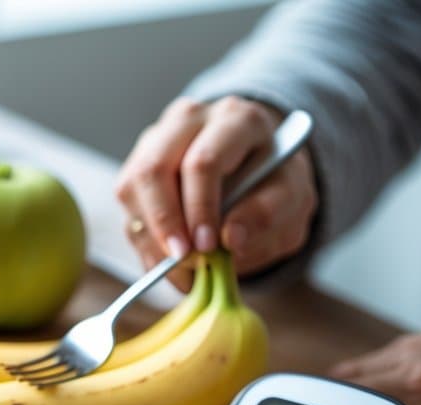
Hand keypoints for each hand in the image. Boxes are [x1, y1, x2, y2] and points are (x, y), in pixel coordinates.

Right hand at [116, 96, 317, 289]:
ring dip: (151, 236)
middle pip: (154, 169)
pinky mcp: (138, 165)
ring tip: (179, 268)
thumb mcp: (292, 198)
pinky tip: (170, 261)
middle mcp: (189, 120)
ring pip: (131, 187)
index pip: (203, 162)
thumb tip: (232, 239)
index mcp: (235, 119)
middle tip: (183, 261)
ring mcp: (157, 140)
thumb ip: (267, 214)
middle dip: (164, 223)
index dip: (200, 208)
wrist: (258, 171)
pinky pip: (128, 207)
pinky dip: (146, 242)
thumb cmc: (274, 182)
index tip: (207, 246)